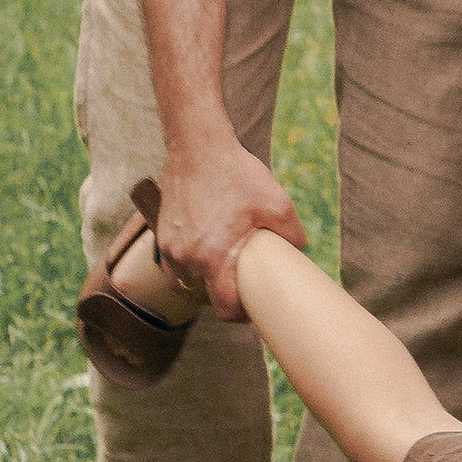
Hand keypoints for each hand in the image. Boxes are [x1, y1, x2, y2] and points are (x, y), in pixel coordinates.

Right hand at [152, 135, 304, 323]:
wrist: (198, 147)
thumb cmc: (235, 174)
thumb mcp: (277, 203)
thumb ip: (292, 234)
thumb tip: (300, 251)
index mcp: (213, 258)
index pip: (223, 308)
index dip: (240, 314)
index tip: (251, 307)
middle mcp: (186, 258)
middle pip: (205, 296)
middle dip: (224, 296)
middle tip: (243, 285)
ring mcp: (170, 248)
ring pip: (187, 282)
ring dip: (204, 281)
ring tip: (223, 269)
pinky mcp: (162, 235)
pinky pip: (174, 264)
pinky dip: (189, 266)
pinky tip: (205, 253)